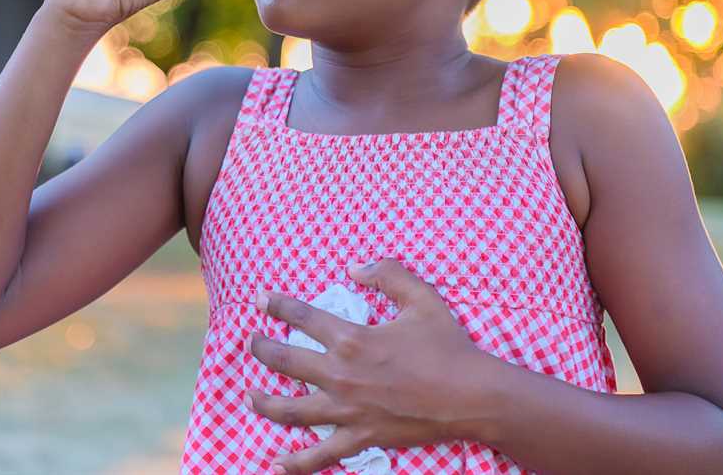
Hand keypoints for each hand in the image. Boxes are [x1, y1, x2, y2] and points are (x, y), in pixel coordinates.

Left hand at [246, 259, 502, 474]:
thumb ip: (388, 274)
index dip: (277, 305)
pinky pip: (321, 455)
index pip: (301, 316)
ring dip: (264, 402)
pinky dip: (297, 461)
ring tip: (250, 396)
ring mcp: (348, 410)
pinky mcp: (361, 438)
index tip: (260, 300)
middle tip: (252, 342)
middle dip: (261, 349)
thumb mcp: (421, 297)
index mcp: (352, 339)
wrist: (472, 396)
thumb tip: (355, 268)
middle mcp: (341, 375)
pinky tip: (278, 463)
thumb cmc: (448, 346)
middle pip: (285, 361)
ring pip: (291, 410)